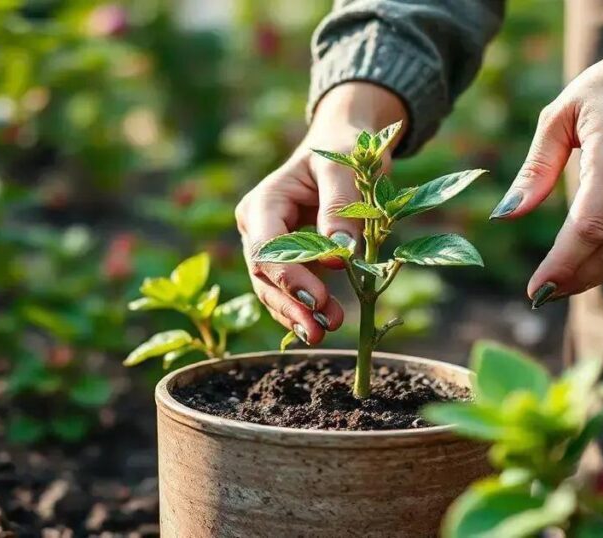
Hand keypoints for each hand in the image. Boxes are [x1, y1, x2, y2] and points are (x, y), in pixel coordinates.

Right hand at [235, 82, 407, 342]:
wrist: (342, 144)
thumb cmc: (343, 150)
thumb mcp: (345, 168)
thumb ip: (341, 207)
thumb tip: (340, 252)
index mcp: (264, 202)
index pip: (266, 247)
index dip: (289, 277)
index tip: (319, 298)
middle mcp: (256, 226)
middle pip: (264, 274)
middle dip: (292, 304)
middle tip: (322, 329)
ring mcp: (266, 245)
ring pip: (271, 288)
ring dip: (296, 312)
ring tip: (327, 329)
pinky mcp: (284, 259)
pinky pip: (286, 290)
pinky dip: (302, 308)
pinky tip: (325, 323)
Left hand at [489, 23, 602, 306]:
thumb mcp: (561, 113)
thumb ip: (535, 168)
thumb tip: (506, 215)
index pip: (588, 230)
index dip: (560, 267)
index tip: (535, 290)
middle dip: (573, 280)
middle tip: (542, 294)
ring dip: (596, 277)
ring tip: (562, 284)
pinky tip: (592, 264)